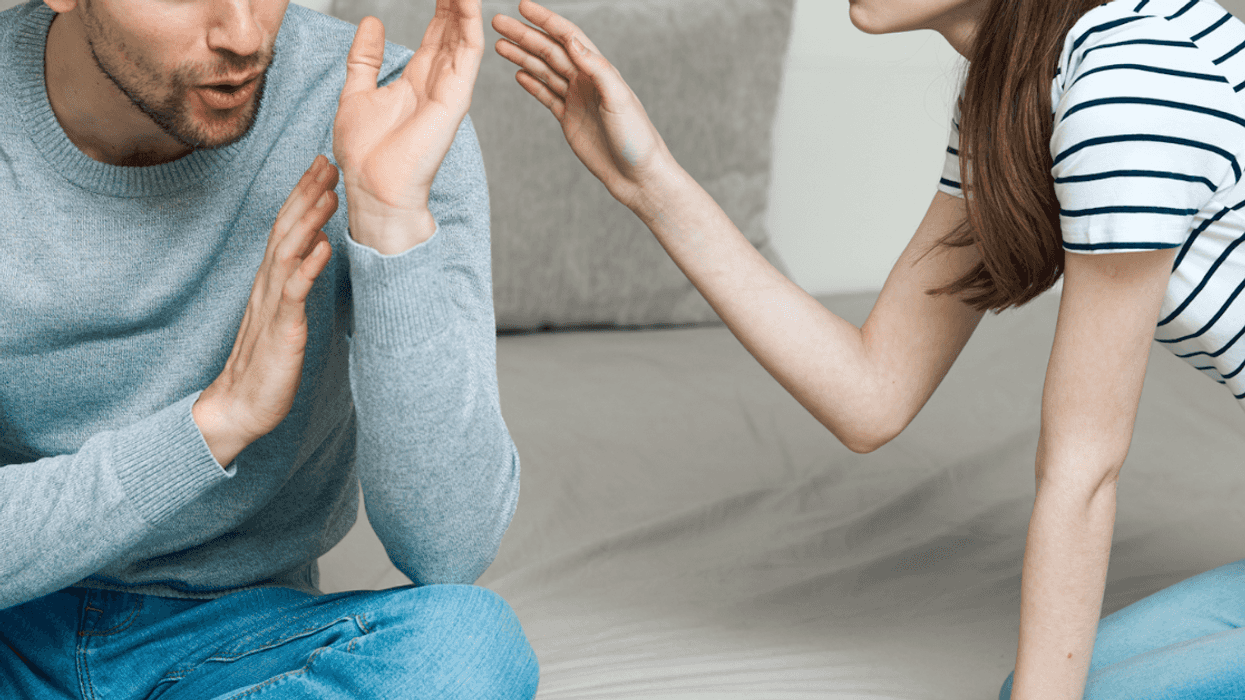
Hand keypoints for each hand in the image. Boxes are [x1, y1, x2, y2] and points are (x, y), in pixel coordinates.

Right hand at [193, 156, 337, 466]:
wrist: (240, 406)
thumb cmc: (267, 362)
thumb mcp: (285, 312)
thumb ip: (297, 278)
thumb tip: (315, 244)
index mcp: (271, 279)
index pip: (287, 226)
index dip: (304, 194)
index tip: (323, 164)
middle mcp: (268, 284)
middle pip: (286, 228)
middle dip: (307, 194)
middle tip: (328, 161)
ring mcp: (272, 305)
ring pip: (289, 252)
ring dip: (309, 221)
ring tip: (329, 193)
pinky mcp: (280, 328)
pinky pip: (293, 292)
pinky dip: (307, 267)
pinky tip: (323, 247)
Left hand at [333, 1, 483, 253]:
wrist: (373, 189)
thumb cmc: (365, 155)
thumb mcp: (356, 92)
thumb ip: (366, 58)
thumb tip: (372, 23)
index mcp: (416, 81)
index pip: (435, 33)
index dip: (439, 5)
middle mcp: (437, 82)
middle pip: (453, 29)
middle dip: (455, 1)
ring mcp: (449, 89)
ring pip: (464, 34)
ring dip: (464, 5)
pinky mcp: (454, 97)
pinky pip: (467, 51)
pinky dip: (468, 21)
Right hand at [492, 0, 681, 213]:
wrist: (637, 175)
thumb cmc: (636, 137)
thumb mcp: (619, 99)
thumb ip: (596, 69)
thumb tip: (572, 42)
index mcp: (599, 70)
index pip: (568, 37)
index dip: (545, 20)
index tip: (522, 7)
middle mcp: (586, 80)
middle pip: (549, 50)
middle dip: (524, 35)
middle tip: (497, 22)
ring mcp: (576, 99)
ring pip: (544, 71)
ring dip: (522, 56)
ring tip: (499, 45)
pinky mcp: (570, 119)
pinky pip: (547, 96)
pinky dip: (532, 84)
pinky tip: (517, 74)